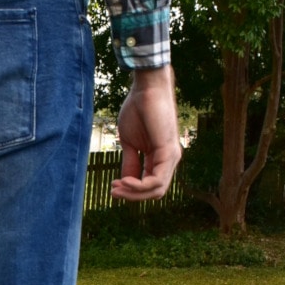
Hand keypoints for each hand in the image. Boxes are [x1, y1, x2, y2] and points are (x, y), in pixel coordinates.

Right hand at [110, 65, 181, 201]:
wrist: (146, 89)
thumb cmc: (138, 110)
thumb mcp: (129, 142)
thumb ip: (130, 161)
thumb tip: (124, 180)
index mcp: (159, 158)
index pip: (149, 185)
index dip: (130, 190)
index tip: (112, 187)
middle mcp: (169, 161)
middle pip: (154, 192)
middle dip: (132, 195)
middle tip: (113, 192)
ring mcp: (171, 157)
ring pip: (157, 190)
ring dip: (134, 193)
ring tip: (117, 186)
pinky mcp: (169, 152)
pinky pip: (157, 180)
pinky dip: (140, 185)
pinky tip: (126, 181)